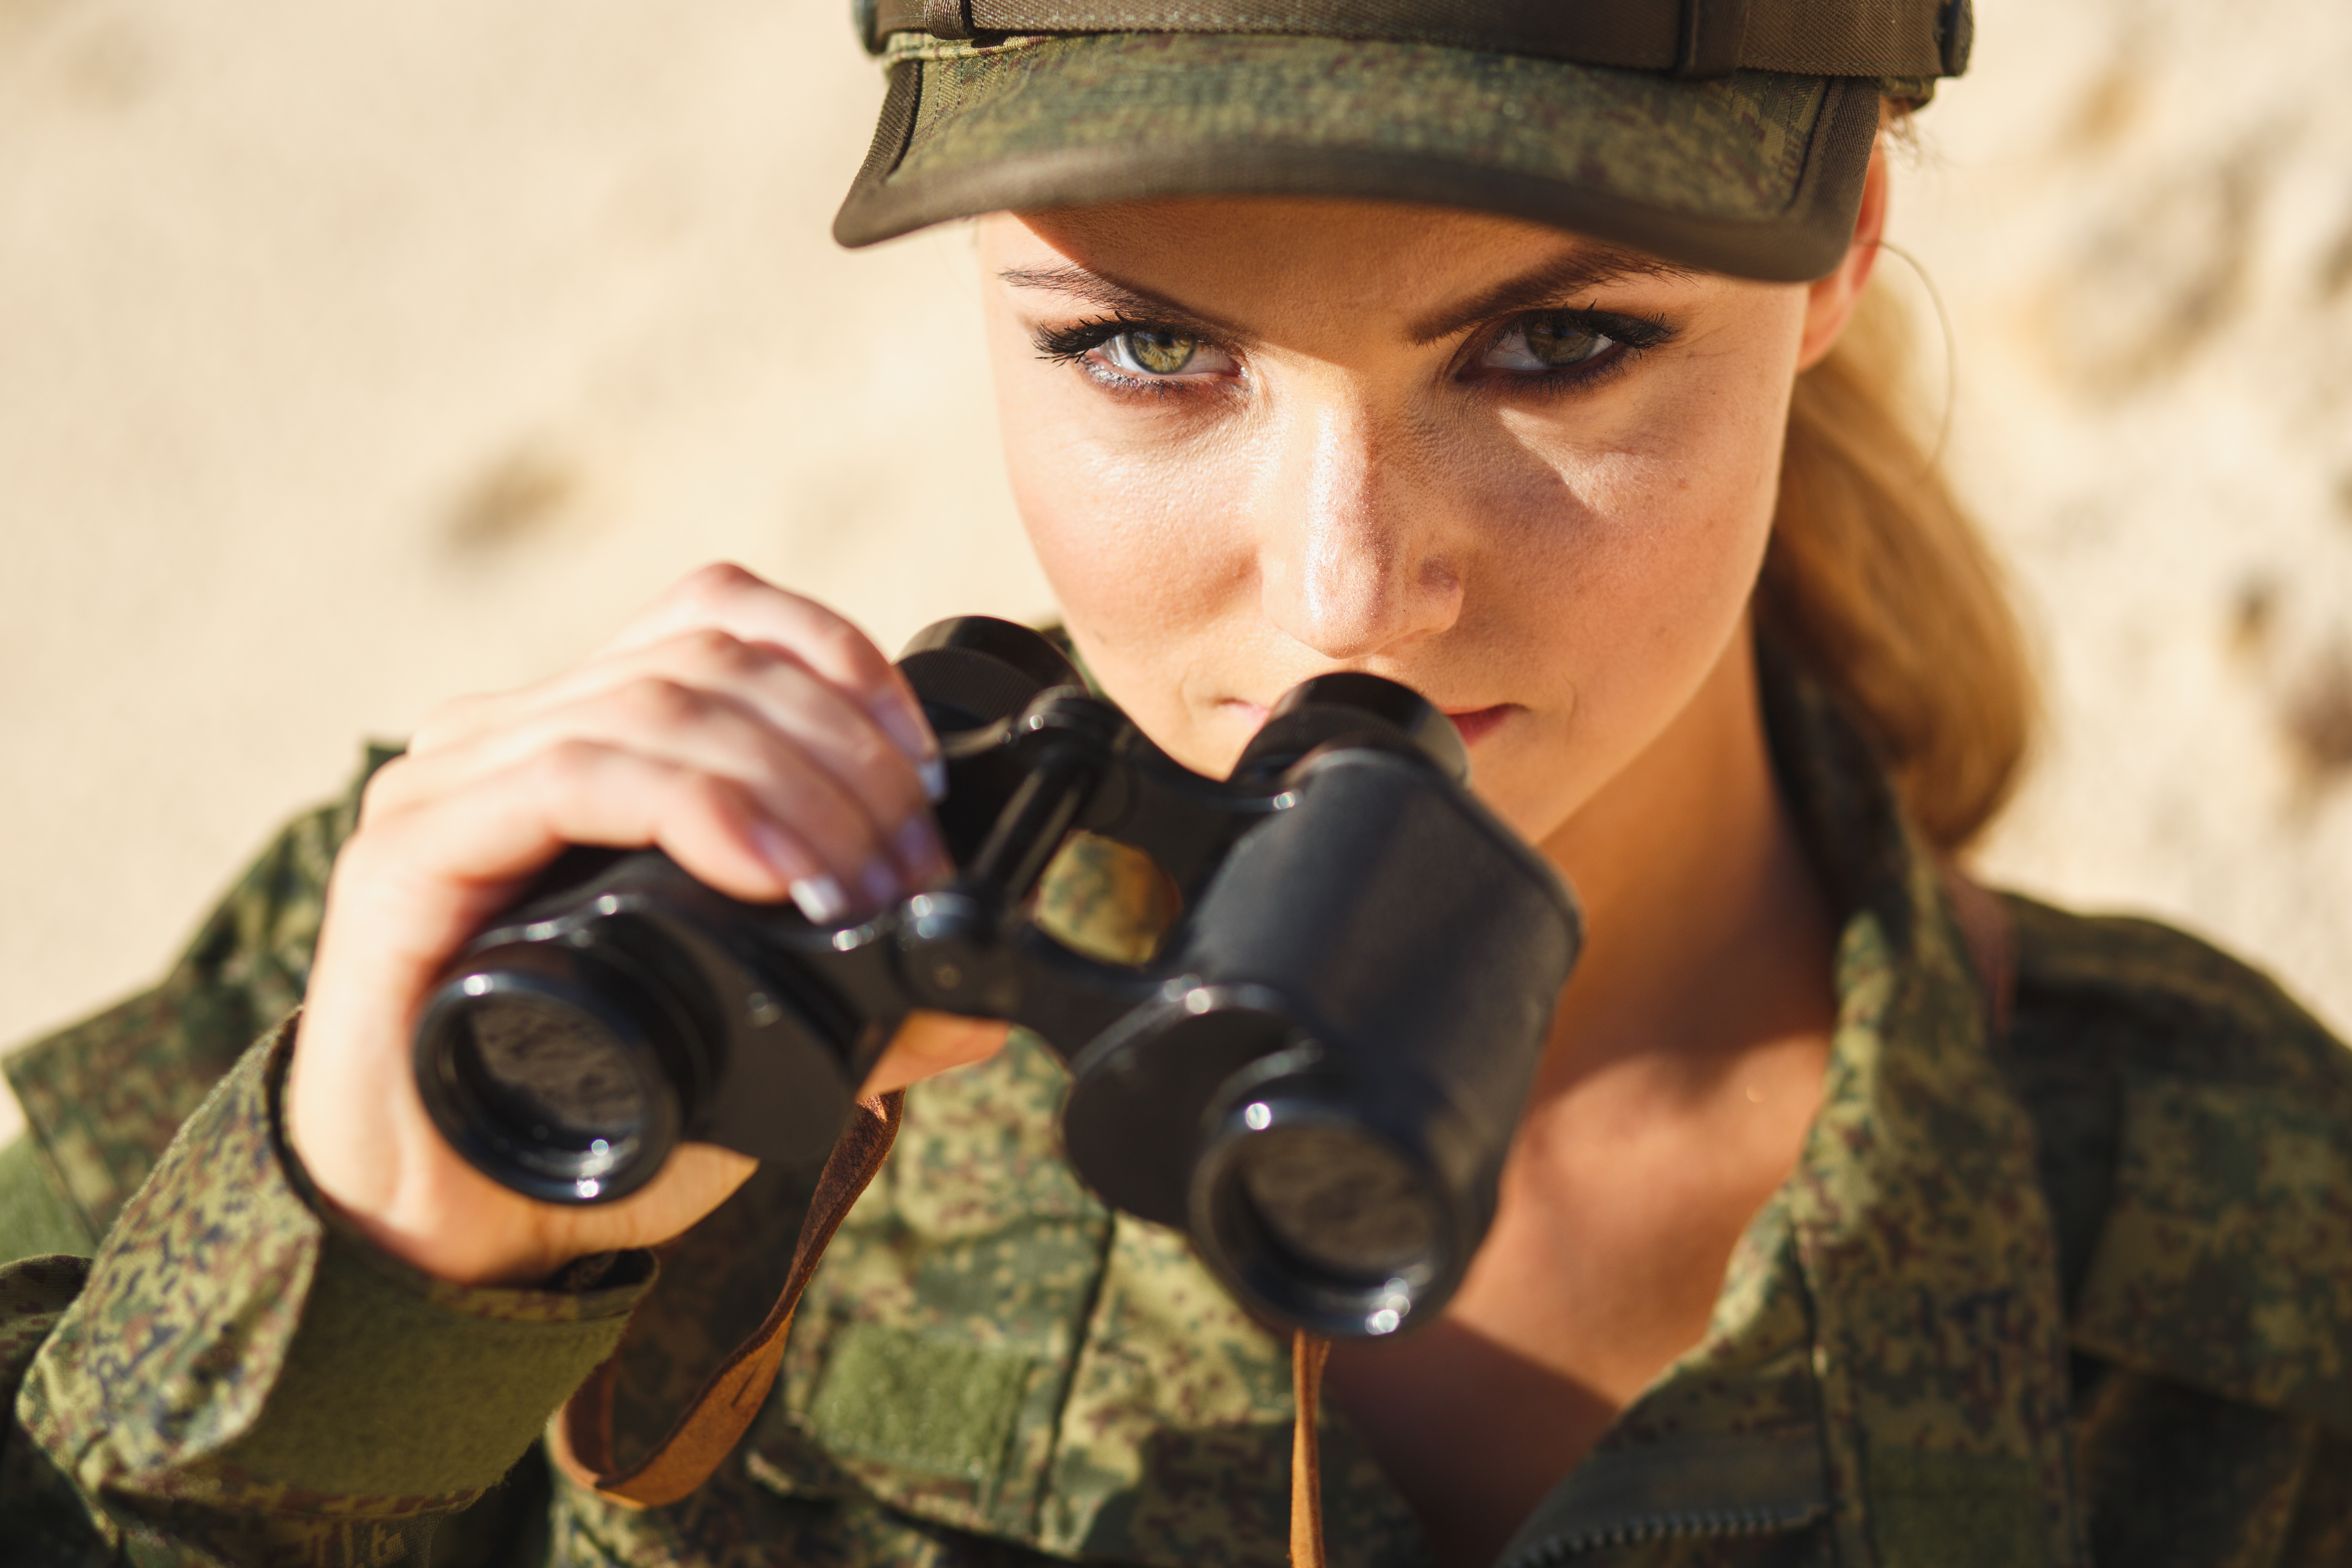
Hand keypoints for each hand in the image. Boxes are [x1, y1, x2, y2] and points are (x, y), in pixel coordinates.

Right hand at [287, 564, 1009, 1285]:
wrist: (449, 1225)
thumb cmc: (587, 1117)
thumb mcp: (752, 1040)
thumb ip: (862, 1001)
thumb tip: (978, 985)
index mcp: (585, 737)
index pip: (721, 617)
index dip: (840, 662)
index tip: (922, 771)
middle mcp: (507, 736)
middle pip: (710, 658)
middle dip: (844, 754)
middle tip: (912, 866)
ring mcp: (450, 786)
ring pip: (657, 704)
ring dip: (795, 788)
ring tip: (862, 887)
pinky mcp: (408, 857)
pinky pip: (566, 775)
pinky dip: (695, 808)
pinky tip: (769, 874)